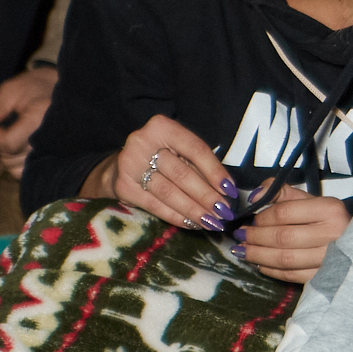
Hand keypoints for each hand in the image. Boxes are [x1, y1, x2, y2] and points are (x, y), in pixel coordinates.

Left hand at [0, 68, 57, 179]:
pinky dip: (17, 163)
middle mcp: (49, 141)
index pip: (8, 143)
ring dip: (9, 154)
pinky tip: (20, 147)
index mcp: (39, 121)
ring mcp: (53, 153)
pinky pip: (25, 172)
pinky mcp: (53, 160)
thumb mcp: (13, 89)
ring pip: (15, 167)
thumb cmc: (37, 87)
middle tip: (6, 127)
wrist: (66, 90)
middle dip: (1, 144)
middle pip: (10, 157)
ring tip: (15, 135)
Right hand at [88, 114, 237, 230]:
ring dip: (194, 210)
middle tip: (224, 212)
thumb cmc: (162, 156)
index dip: (215, 171)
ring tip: (213, 222)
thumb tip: (226, 191)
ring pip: (169, 192)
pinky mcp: (123, 187)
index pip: (196, 150)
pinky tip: (193, 224)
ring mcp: (130, 165)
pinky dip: (176, 217)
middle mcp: (143, 142)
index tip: (230, 190)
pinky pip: (155, 206)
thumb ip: (200, 165)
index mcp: (162, 127)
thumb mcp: (180, 151)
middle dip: (206, 196)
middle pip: (182, 174)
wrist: (122, 165)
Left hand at [234, 185, 349, 283]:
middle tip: (240, 237)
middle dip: (255, 238)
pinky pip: (292, 276)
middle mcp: (333, 234)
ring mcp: (331, 259)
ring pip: (285, 259)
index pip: (285, 213)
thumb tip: (255, 196)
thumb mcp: (311, 200)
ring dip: (259, 256)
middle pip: (283, 237)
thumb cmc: (328, 220)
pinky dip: (272, 271)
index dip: (261, 218)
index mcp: (330, 210)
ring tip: (242, 252)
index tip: (250, 221)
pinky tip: (260, 265)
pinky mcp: (326, 277)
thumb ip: (281, 193)